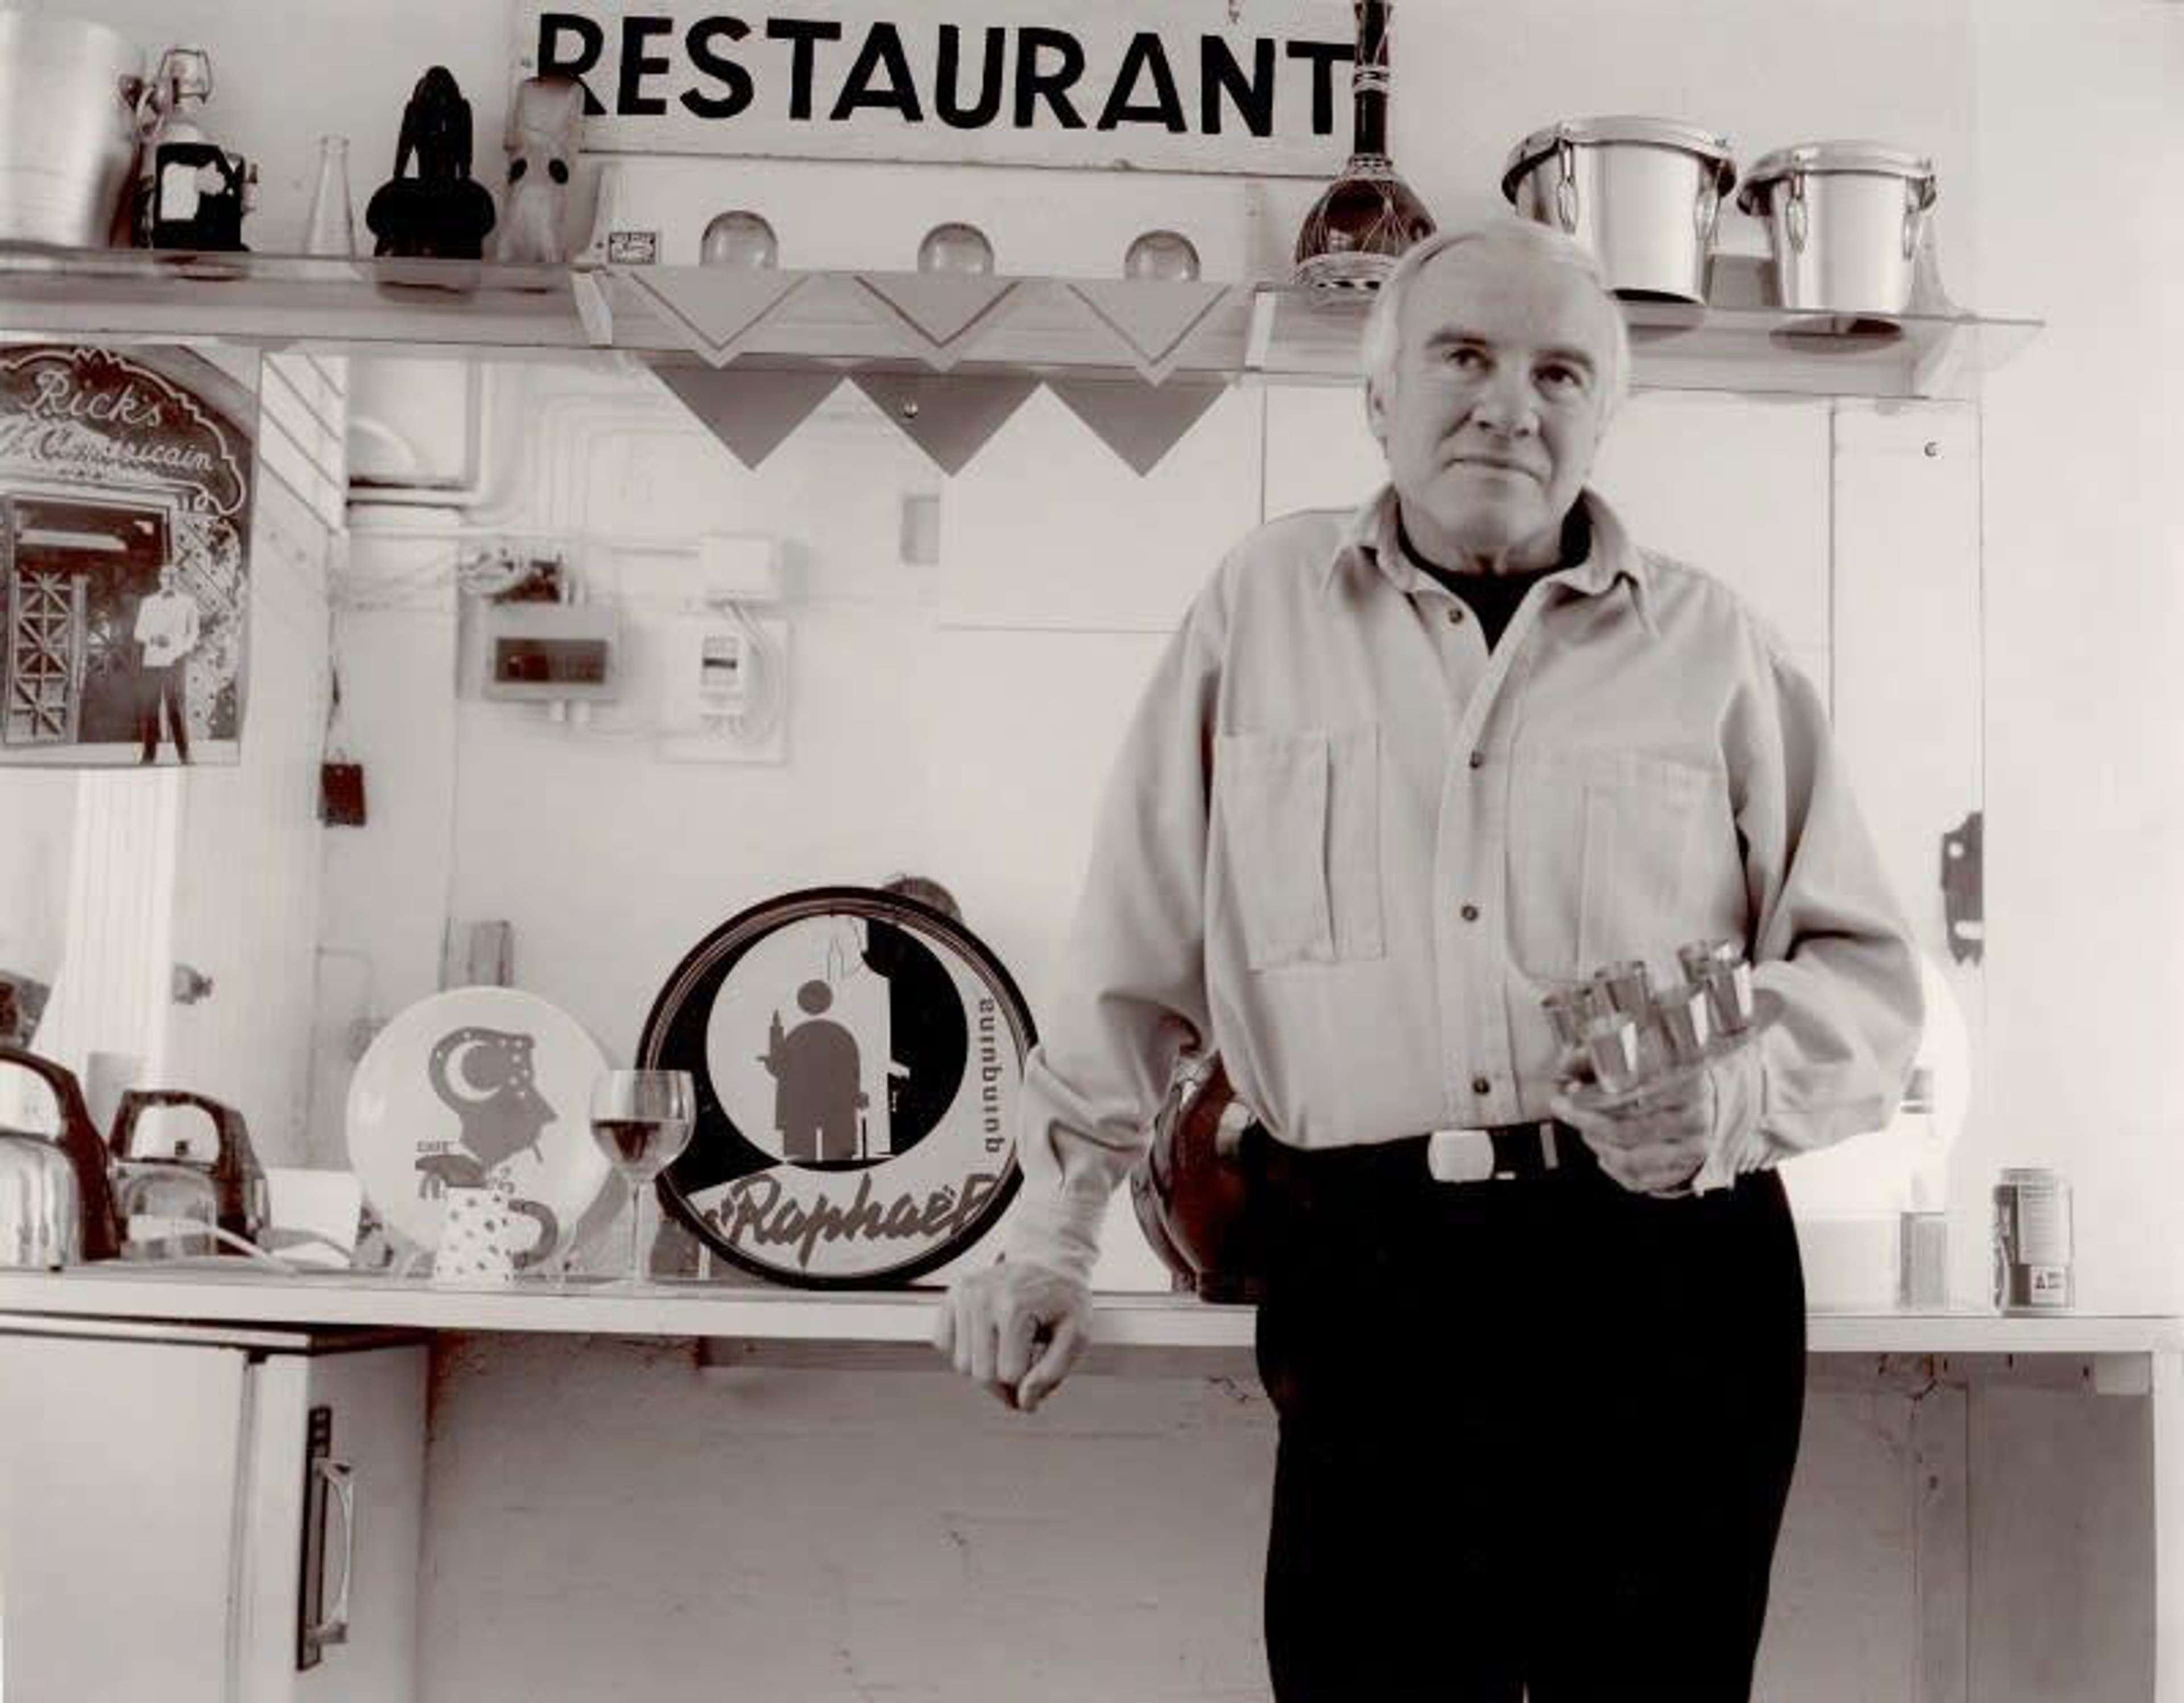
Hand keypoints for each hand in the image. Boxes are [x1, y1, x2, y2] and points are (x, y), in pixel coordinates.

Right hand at [931, 1257, 1092, 1412]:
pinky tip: (989, 1340)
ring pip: (962, 1364)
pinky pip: (944, 1344)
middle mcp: (983, 1297)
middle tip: (1024, 1374)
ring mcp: (964, 1294)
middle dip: (1005, 1385)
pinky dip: (965, 1351)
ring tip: (1009, 1351)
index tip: (1039, 1375)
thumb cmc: (1064, 1299)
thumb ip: (1053, 1372)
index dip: (1028, 1385)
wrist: (1049, 1262)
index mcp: (1014, 1306)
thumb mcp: (1076, 1335)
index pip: (1009, 1376)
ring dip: (986, 1368)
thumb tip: (1024, 1401)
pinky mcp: (952, 1295)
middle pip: (981, 1374)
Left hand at [1550, 1056, 1711, 1197]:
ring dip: (1596, 1143)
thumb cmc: (1662, 1081)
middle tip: (1562, 1108)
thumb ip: (1600, 1058)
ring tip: (1584, 1127)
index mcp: (1687, 1081)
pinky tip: (1603, 1148)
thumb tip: (1566, 1064)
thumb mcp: (1635, 1059)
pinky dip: (1611, 1164)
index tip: (1569, 1093)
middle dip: (1585, 1120)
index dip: (1594, 1095)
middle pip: (1626, 1129)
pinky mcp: (1682, 1172)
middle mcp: (1694, 1117)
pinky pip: (1635, 1178)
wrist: (1698, 1108)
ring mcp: (1691, 1150)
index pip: (1634, 1093)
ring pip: (1628, 1157)